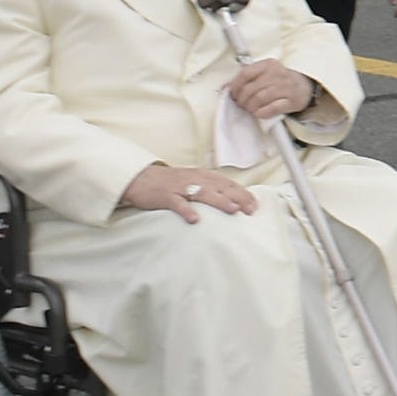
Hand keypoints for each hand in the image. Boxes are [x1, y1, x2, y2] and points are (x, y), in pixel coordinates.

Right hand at [119, 163, 258, 222]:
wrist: (141, 178)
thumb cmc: (170, 182)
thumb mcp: (193, 181)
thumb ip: (210, 188)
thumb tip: (231, 199)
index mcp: (202, 175)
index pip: (227, 183)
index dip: (243, 193)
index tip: (255, 204)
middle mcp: (194, 179)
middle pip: (220, 187)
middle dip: (237, 197)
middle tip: (251, 209)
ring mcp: (180, 187)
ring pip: (203, 193)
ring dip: (219, 201)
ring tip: (232, 209)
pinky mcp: (166, 196)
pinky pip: (178, 203)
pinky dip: (187, 210)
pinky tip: (195, 219)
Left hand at [223, 58, 318, 121]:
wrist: (305, 87)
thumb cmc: (282, 80)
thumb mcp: (267, 72)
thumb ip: (249, 77)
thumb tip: (227, 87)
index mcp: (268, 64)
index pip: (245, 73)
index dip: (235, 86)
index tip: (233, 93)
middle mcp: (277, 73)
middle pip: (251, 89)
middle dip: (242, 100)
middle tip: (241, 104)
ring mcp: (285, 87)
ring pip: (259, 99)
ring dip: (251, 107)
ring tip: (250, 109)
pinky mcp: (291, 101)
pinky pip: (271, 109)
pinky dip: (261, 113)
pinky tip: (259, 113)